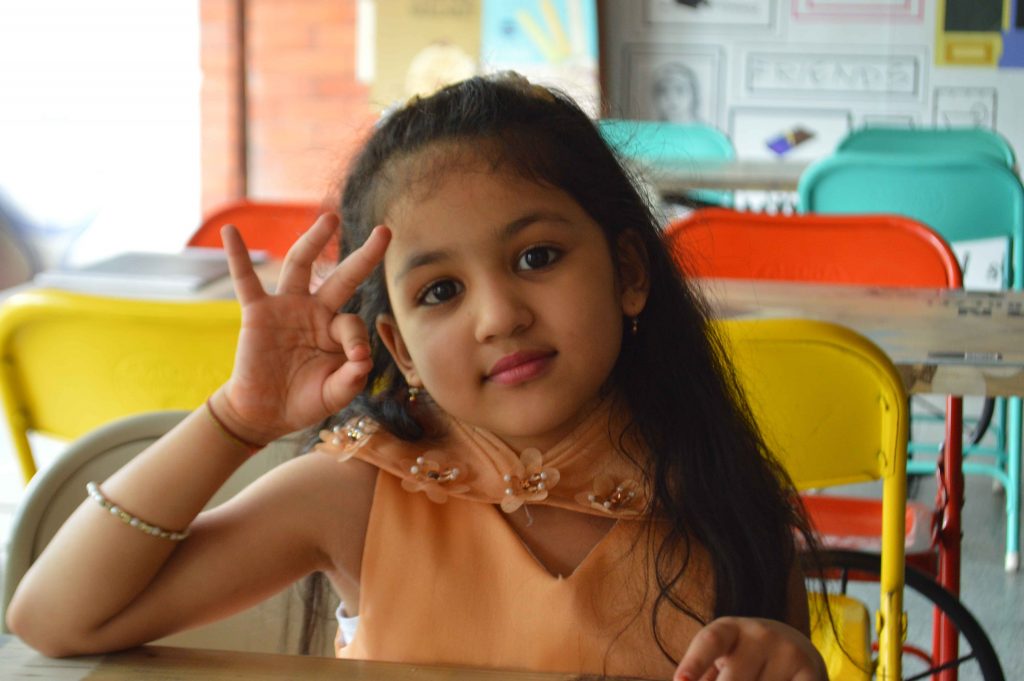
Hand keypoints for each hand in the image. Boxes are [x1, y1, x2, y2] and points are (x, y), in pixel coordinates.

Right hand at [213, 214, 390, 444]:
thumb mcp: (334, 394)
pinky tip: (231, 232)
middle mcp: (315, 312)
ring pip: (300, 266)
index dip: (356, 340)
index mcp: (336, 331)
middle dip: (364, 256)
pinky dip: (237, 256)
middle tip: (385, 231)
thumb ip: (351, 379)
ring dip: (314, 240)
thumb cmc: (303, 401)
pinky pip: (245, 280)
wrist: (265, 413)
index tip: (356, 359)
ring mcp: (286, 308)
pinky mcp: (257, 312)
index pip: (352, 322)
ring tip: (330, 218)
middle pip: (342, 277)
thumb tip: (364, 358)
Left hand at [675, 617, 826, 680]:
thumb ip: (703, 675)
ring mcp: (788, 653)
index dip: (693, 663)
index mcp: (729, 628)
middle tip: (731, 680)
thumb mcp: (722, 660)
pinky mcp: (812, 674)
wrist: (797, 651)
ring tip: (757, 678)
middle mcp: (760, 634)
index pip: (710, 643)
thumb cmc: (744, 661)